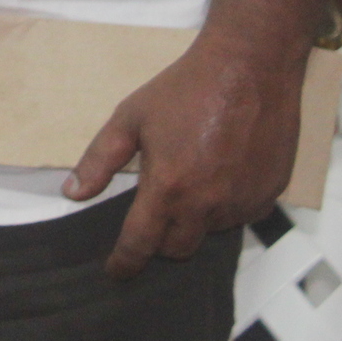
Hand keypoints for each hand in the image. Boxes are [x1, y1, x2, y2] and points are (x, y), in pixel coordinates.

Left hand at [65, 36, 305, 279]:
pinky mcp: (269, 196)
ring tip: (190, 180)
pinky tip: (220, 175)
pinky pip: (241, 217)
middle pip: (178, 248)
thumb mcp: (130, 118)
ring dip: (195, 220)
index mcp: (169, 188)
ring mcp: (242, 203)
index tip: (116, 271)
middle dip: (160, 241)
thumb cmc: (185, 89)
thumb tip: (72, 193)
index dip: (125, 263)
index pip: (141, 244)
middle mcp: (207, 205)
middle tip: (153, 214)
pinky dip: (226, 207)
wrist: (248, 68)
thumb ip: (99, 160)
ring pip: (210, 232)